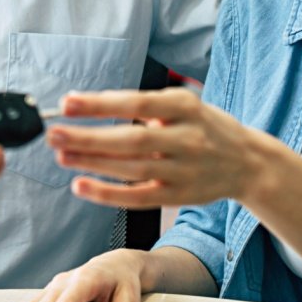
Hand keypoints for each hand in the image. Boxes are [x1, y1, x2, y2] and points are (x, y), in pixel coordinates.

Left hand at [47, 88, 268, 208]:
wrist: (248, 162)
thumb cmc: (204, 127)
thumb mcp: (183, 104)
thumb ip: (143, 106)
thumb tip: (87, 105)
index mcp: (185, 106)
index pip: (136, 103)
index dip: (100, 104)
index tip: (67, 103)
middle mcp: (186, 138)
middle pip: (130, 140)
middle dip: (87, 137)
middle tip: (53, 133)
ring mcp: (183, 170)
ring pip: (130, 169)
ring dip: (92, 163)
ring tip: (61, 154)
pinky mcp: (179, 196)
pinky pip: (137, 198)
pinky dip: (107, 193)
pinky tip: (81, 185)